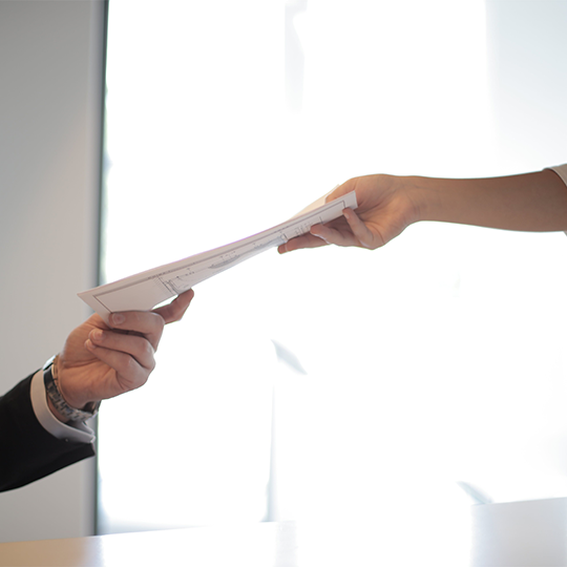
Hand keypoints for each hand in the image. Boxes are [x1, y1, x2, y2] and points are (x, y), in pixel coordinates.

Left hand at [51, 289, 194, 418]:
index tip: (189, 292)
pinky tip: (93, 348)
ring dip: (113, 339)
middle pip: (156, 325)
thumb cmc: (86, 343)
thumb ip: (114, 311)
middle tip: (112, 319)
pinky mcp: (136, 379)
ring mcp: (145, 362)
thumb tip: (124, 303)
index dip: (180, 304)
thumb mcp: (98, 320)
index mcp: (144, 326)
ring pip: (140, 345)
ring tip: (94, 337)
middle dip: (135, 318)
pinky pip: (127, 363)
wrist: (68, 371)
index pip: (168, 314)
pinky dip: (107, 353)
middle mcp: (150, 343)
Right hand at [278, 174, 420, 252]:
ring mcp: (357, 237)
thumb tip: (320, 208)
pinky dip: (352, 223)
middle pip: (319, 239)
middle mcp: (344, 230)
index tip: (282, 236)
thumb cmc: (378, 187)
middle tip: (284, 247)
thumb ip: (336, 197)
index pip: (314, 227)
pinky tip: (347, 212)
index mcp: (336, 218)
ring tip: (311, 228)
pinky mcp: (372, 241)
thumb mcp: (352, 186)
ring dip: (324, 234)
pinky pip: (358, 234)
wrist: (405, 192)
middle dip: (301, 242)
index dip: (298, 232)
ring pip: (336, 240)